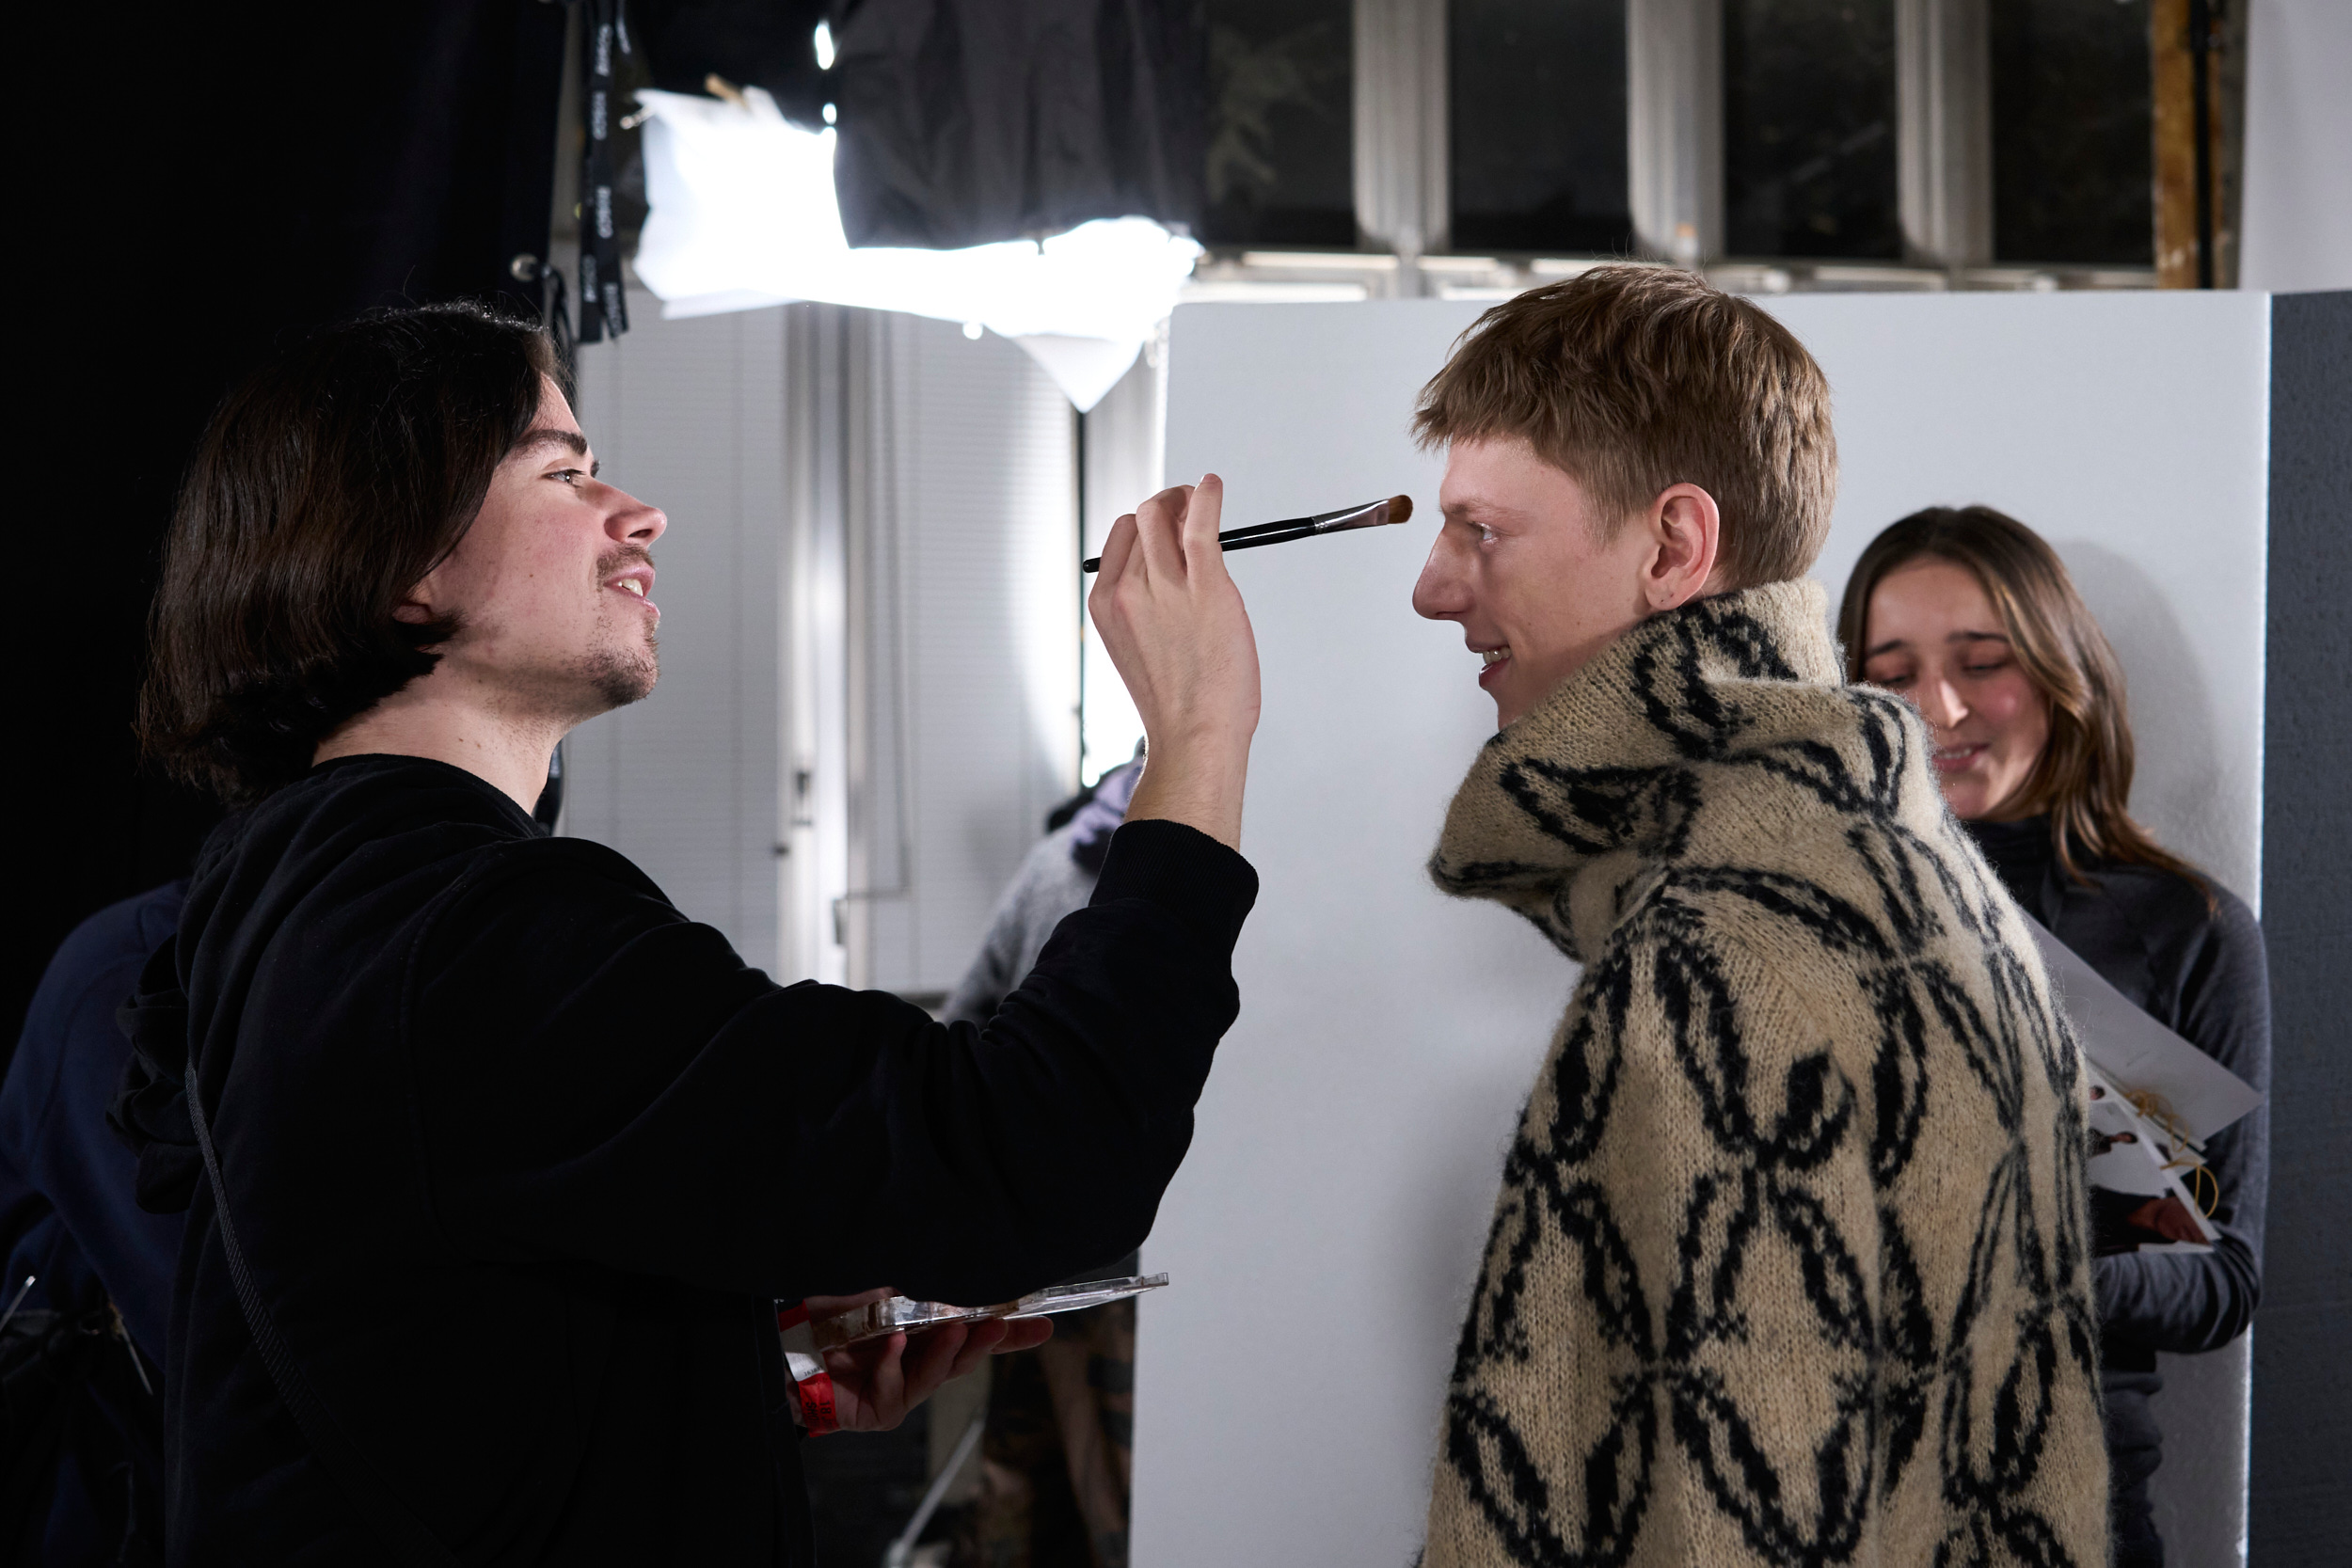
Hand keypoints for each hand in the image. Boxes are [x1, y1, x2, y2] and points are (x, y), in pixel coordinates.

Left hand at [805, 1289, 1054, 1432]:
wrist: (782, 1347)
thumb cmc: (826, 1321)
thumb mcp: (873, 1294)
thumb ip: (908, 1294)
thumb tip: (945, 1284)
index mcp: (923, 1337)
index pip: (974, 1333)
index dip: (1009, 1331)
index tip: (1043, 1323)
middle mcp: (916, 1365)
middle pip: (965, 1357)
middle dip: (989, 1342)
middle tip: (1004, 1325)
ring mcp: (898, 1391)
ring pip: (935, 1376)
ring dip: (947, 1352)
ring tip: (957, 1329)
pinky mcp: (876, 1412)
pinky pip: (893, 1389)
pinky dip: (893, 1364)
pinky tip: (894, 1343)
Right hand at [1088, 474, 1261, 847]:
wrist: (1196, 736)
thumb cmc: (1177, 705)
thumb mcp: (1138, 651)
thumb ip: (1144, 610)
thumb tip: (1169, 575)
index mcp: (1105, 605)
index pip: (1121, 536)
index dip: (1147, 524)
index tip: (1168, 524)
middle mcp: (1128, 590)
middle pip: (1143, 518)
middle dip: (1165, 502)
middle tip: (1188, 505)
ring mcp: (1166, 587)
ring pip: (1167, 515)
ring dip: (1186, 498)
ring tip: (1202, 498)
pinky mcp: (1206, 587)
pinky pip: (1201, 524)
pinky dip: (1208, 496)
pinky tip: (1213, 486)